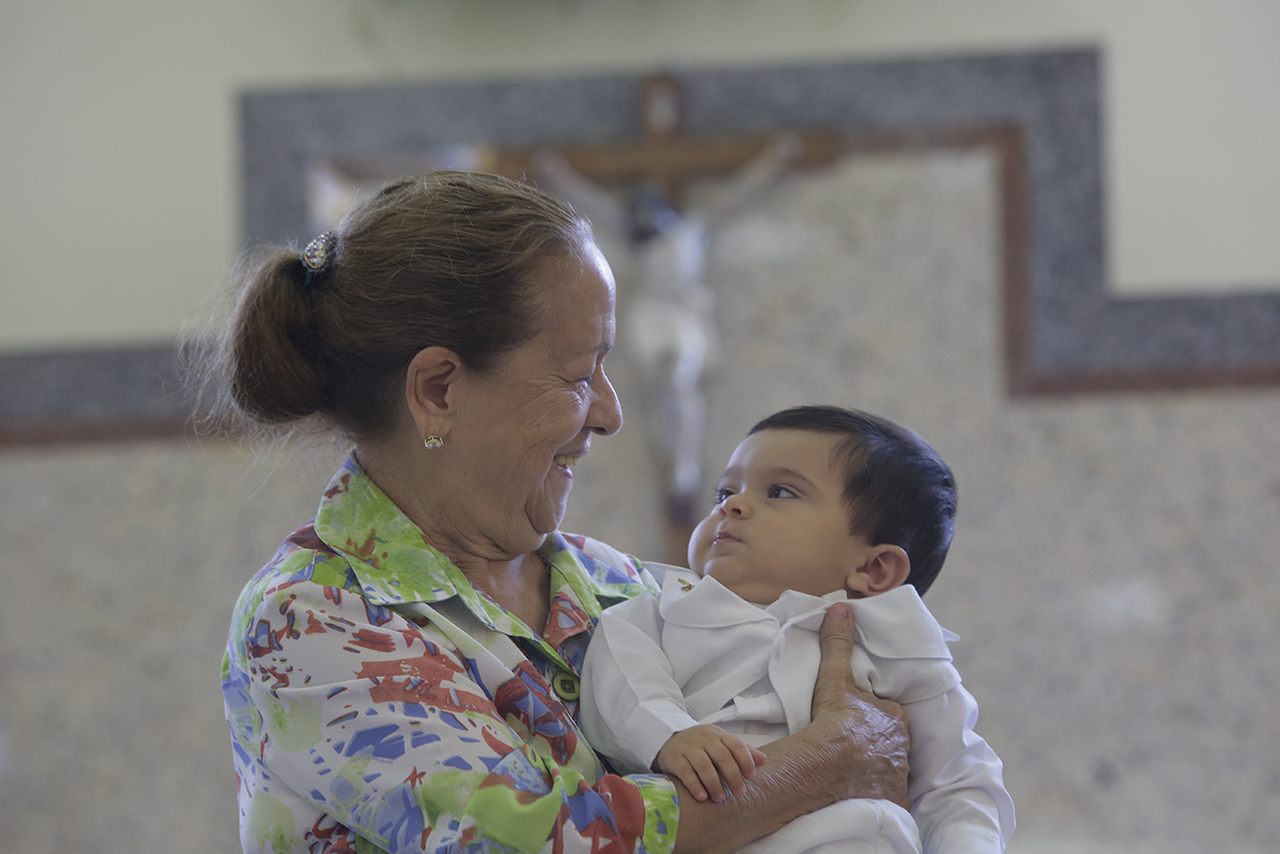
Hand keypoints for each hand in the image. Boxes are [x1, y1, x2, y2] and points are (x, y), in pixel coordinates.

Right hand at [654, 724, 766, 802]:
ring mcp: (688, 748)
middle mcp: (704, 739)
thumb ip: (741, 751)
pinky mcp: (674, 758)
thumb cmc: (701, 745)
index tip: (751, 777)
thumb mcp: (720, 743)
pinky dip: (694, 785)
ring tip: (719, 798)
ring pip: (704, 764)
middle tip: (740, 793)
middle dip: (733, 776)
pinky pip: (685, 772)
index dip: (745, 760)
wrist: (668, 740)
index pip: (736, 744)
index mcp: (718, 735)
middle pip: (722, 756)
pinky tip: (702, 796)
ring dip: (714, 783)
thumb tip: (763, 760)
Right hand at [810, 602, 911, 809]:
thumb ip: (838, 643)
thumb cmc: (835, 721)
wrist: (828, 766)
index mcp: (895, 719)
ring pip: (890, 770)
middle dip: (878, 744)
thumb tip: (841, 608)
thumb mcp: (835, 677)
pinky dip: (874, 796)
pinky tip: (858, 794)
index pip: (890, 715)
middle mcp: (902, 748)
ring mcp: (897, 777)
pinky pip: (884, 798)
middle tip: (854, 745)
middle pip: (892, 743)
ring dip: (876, 770)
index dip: (875, 717)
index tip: (859, 720)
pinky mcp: (889, 802)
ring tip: (853, 771)